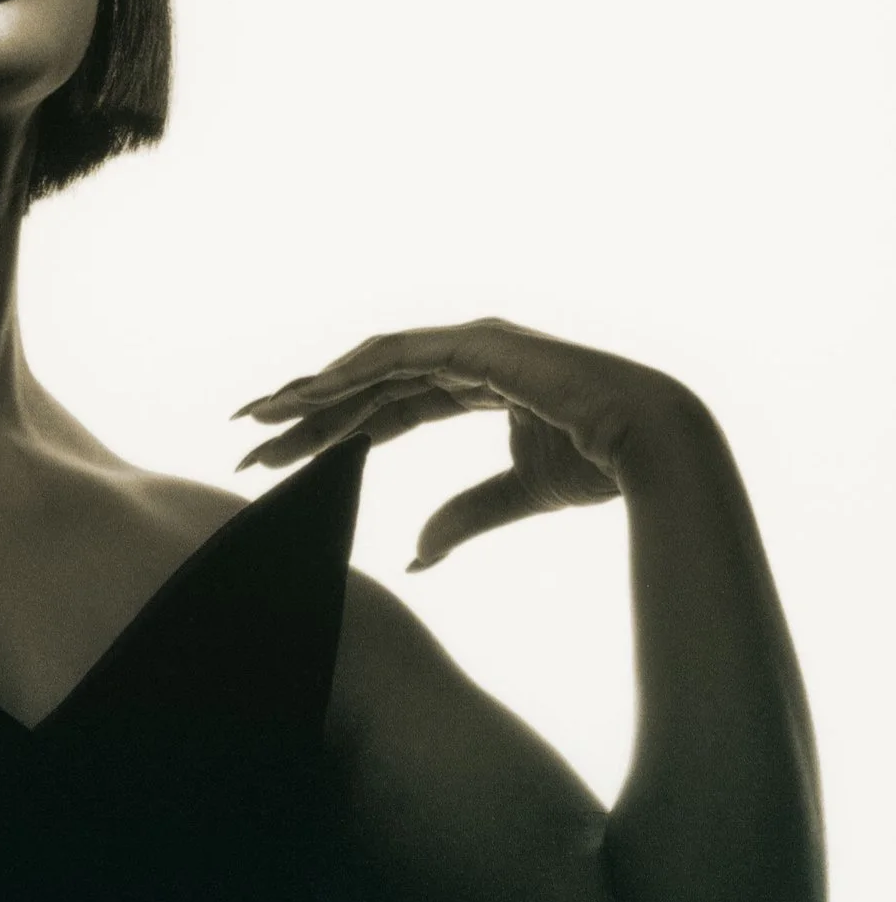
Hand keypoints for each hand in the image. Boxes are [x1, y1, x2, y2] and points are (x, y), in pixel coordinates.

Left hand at [232, 316, 698, 570]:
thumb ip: (462, 519)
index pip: (385, 409)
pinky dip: (353, 372)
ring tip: (260, 418)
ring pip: (372, 367)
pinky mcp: (480, 344)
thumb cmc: (600, 463)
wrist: (653, 443)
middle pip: (367, 386)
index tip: (280, 460)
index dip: (332, 432)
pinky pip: (400, 356)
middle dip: (306, 412)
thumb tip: (414, 558)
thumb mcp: (514, 497)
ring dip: (315, 391)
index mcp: (476, 386)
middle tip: (249, 438)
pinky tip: (310, 393)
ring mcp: (473, 344)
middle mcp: (468, 357)